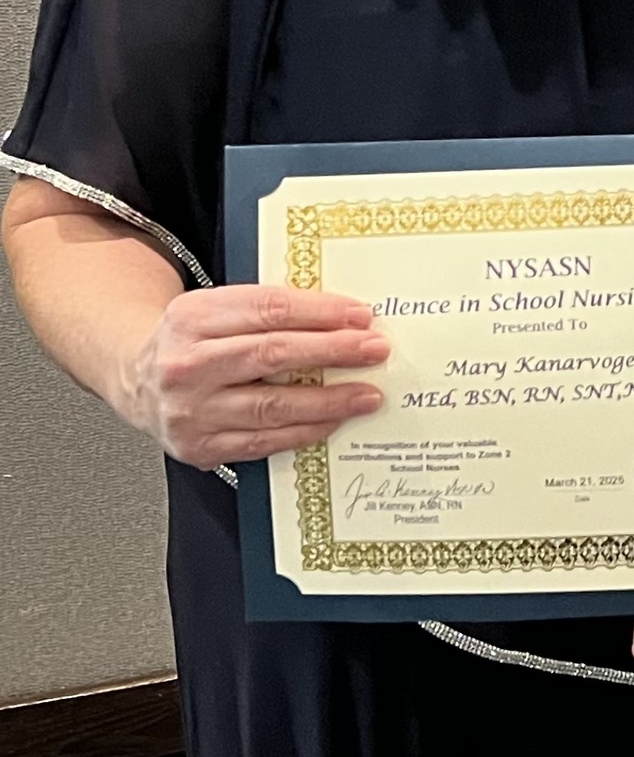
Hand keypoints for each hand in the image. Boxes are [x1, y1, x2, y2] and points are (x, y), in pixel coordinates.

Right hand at [122, 283, 388, 467]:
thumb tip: (343, 319)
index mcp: (193, 317)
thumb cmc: (190, 342)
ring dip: (329, 401)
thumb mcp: (217, 309)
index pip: (268, 309)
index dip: (320, 312)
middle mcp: (186, 365)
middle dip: (334, 351)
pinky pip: (263, 441)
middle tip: (374, 350)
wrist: (136, 381)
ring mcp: (191, 410)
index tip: (360, 316)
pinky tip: (332, 420)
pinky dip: (304, 431)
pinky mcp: (199, 447)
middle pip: (273, 354)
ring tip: (366, 394)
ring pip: (272, 405)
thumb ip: (269, 311)